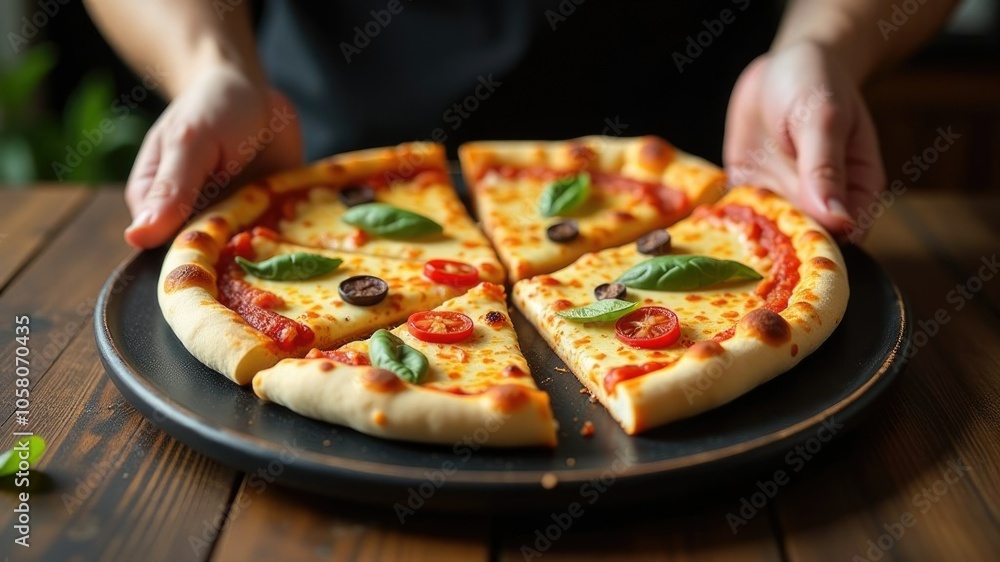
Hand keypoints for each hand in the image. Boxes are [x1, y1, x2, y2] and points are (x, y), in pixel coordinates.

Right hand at [124, 64, 302, 247]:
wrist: (254, 90)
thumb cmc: (210, 108)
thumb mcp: (190, 142)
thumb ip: (171, 188)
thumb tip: (136, 237)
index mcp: (159, 208)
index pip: (171, 253)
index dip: (198, 262)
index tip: (222, 257)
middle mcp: (196, 222)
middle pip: (213, 262)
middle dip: (239, 265)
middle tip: (265, 254)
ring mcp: (236, 223)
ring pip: (251, 257)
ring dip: (273, 259)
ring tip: (294, 244)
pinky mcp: (270, 218)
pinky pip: (282, 240)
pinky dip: (297, 240)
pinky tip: (317, 235)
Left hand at [724, 42, 884, 237]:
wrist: (782, 65)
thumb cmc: (816, 83)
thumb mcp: (822, 119)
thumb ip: (825, 169)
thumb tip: (839, 222)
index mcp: (857, 190)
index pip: (847, 235)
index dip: (822, 247)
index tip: (794, 247)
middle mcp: (821, 202)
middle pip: (804, 242)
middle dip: (780, 251)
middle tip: (753, 245)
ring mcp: (784, 199)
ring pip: (769, 236)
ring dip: (749, 240)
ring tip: (729, 235)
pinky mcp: (752, 192)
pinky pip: (739, 216)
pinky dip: (726, 221)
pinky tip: (711, 220)